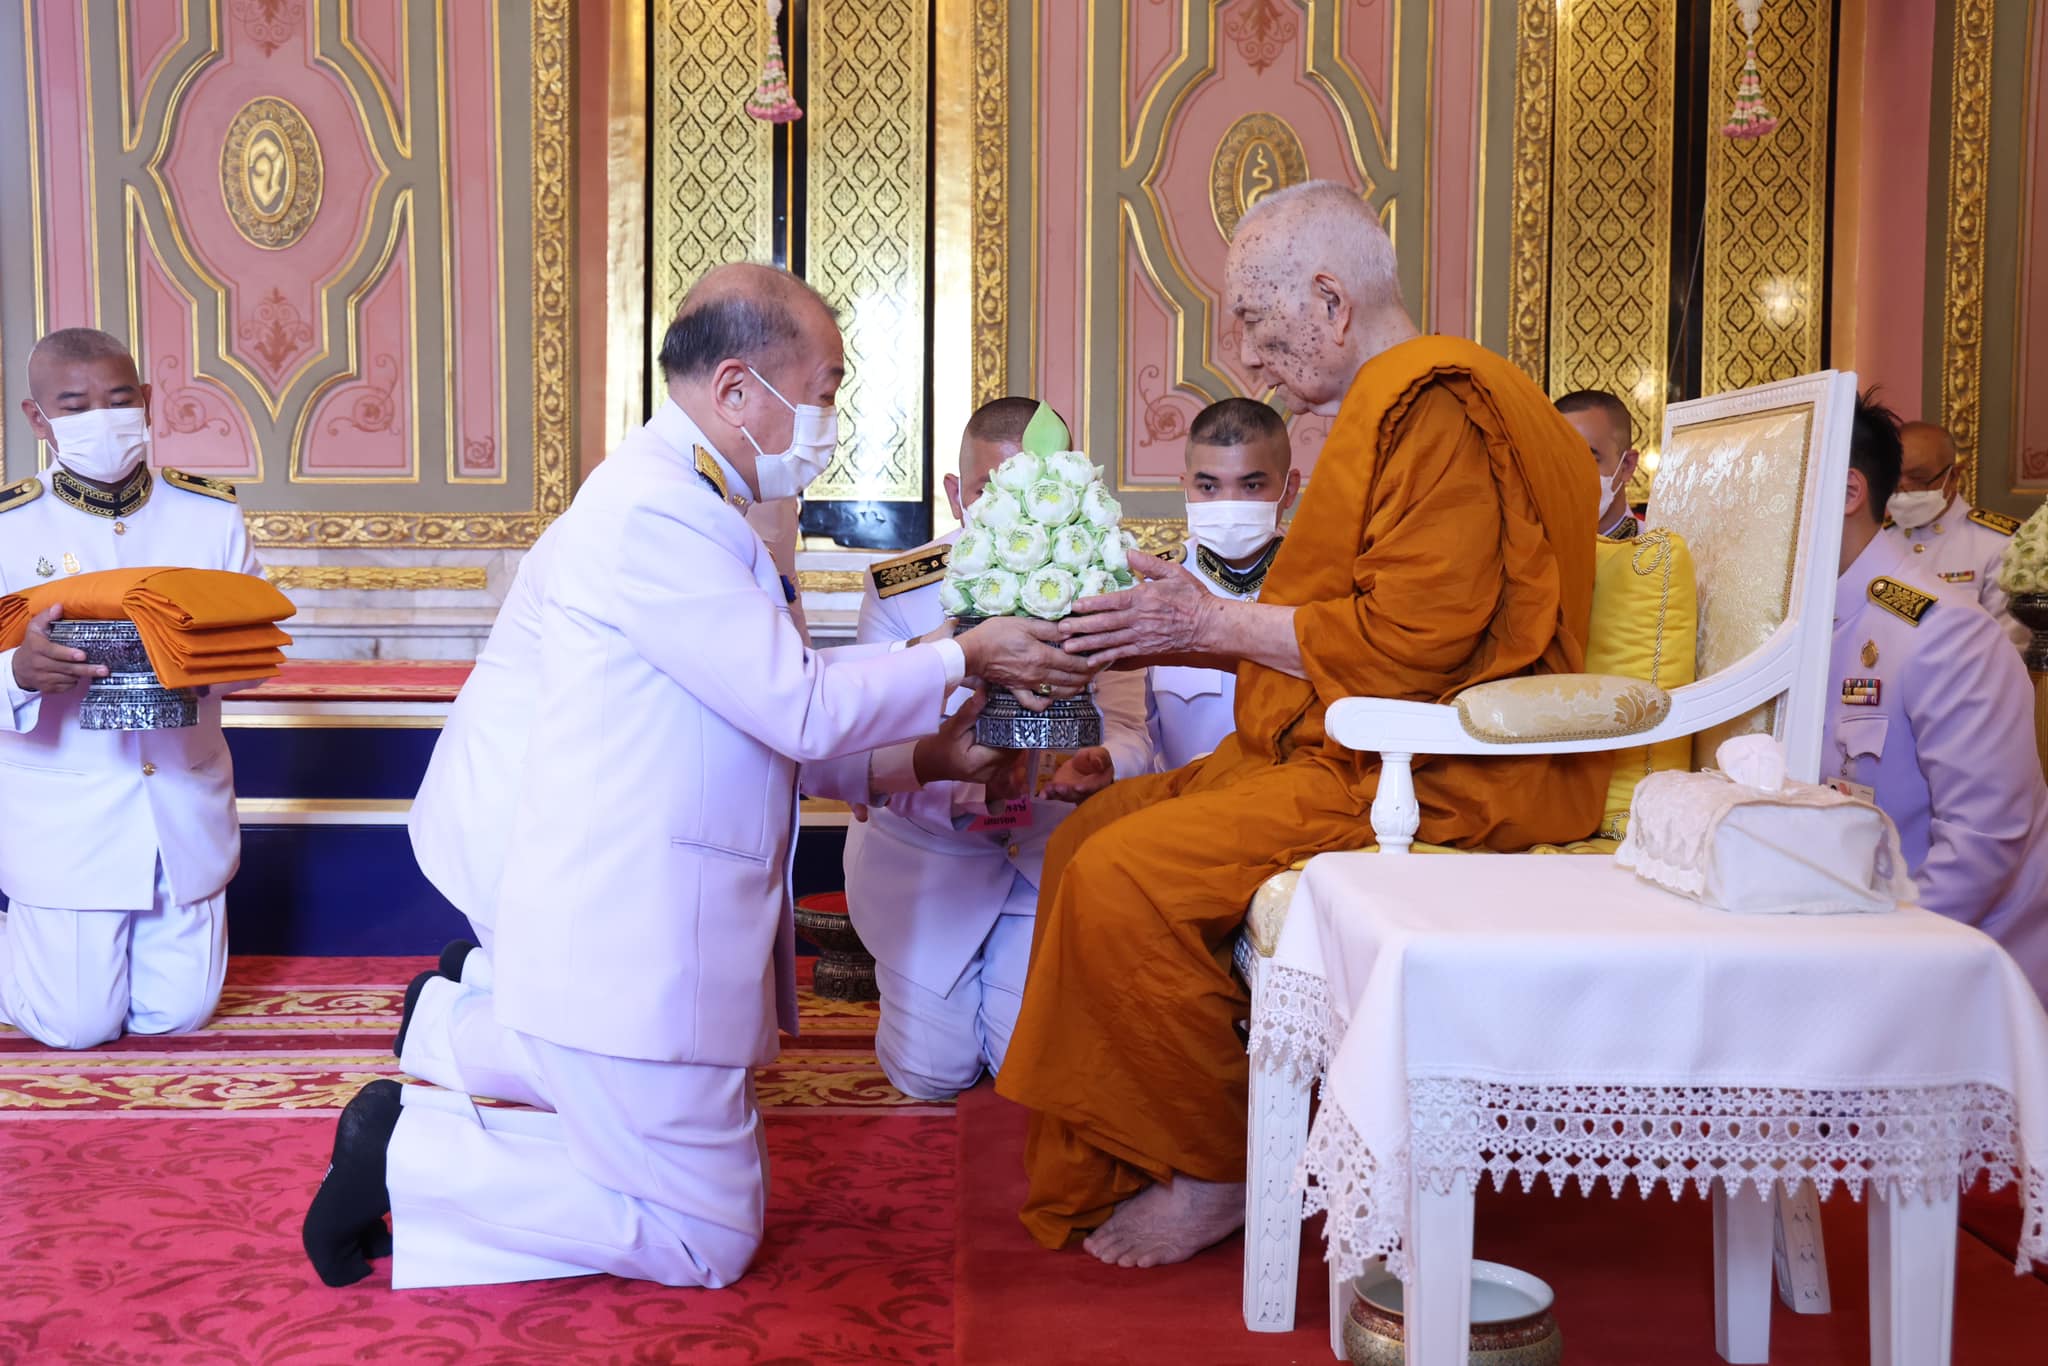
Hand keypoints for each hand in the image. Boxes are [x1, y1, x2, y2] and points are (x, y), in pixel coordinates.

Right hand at [9, 605, 105, 693]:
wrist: (19, 668)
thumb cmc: (33, 643)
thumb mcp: (35, 627)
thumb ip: (47, 616)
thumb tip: (59, 606)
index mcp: (37, 647)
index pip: (53, 652)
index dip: (68, 654)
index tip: (83, 655)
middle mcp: (39, 664)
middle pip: (65, 668)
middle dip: (86, 669)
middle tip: (103, 669)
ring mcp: (43, 678)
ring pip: (68, 678)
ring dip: (82, 674)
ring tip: (96, 670)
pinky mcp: (48, 688)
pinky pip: (67, 686)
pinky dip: (75, 682)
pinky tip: (80, 675)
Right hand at [912, 691, 1029, 791]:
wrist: (930, 763)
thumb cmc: (939, 746)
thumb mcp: (952, 727)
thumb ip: (968, 711)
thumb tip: (984, 690)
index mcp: (980, 763)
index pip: (1009, 745)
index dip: (1014, 727)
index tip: (1015, 709)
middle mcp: (991, 773)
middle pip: (1015, 749)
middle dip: (1016, 730)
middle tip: (1016, 709)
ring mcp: (994, 775)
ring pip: (1014, 753)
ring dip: (1014, 736)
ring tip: (1013, 717)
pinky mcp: (994, 772)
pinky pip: (1008, 756)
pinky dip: (1008, 743)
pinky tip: (1005, 729)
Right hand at [957, 615, 1097, 700]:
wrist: (971, 652)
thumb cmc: (996, 633)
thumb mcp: (1025, 623)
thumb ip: (1050, 629)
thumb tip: (1072, 629)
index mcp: (1043, 656)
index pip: (1076, 662)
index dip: (1094, 661)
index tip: (1105, 657)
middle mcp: (1039, 674)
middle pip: (1072, 679)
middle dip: (1090, 675)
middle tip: (1100, 669)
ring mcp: (1028, 684)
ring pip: (1059, 692)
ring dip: (1075, 688)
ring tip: (1085, 682)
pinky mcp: (1016, 689)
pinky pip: (1034, 703)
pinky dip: (1046, 703)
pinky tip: (1052, 698)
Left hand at [1043, 746, 1114, 801]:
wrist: (1085, 763)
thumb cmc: (1095, 759)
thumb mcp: (1100, 754)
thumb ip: (1099, 757)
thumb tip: (1097, 762)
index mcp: (1098, 783)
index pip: (1093, 787)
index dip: (1086, 788)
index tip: (1078, 788)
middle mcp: (1085, 792)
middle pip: (1077, 795)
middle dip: (1068, 792)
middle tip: (1060, 788)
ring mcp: (1071, 793)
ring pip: (1064, 796)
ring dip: (1056, 793)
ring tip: (1049, 789)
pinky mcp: (1060, 790)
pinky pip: (1054, 794)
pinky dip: (1048, 795)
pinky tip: (1043, 794)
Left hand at [1057, 551, 1215, 665]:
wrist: (1208, 625)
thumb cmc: (1192, 597)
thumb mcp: (1174, 573)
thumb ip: (1150, 564)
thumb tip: (1128, 553)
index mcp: (1144, 598)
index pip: (1112, 601)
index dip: (1092, 604)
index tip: (1074, 606)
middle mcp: (1139, 619)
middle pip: (1105, 624)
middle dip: (1081, 627)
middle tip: (1060, 629)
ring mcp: (1141, 636)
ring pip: (1109, 641)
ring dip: (1087, 644)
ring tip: (1067, 647)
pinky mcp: (1145, 649)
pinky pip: (1121, 654)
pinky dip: (1104, 658)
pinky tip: (1090, 662)